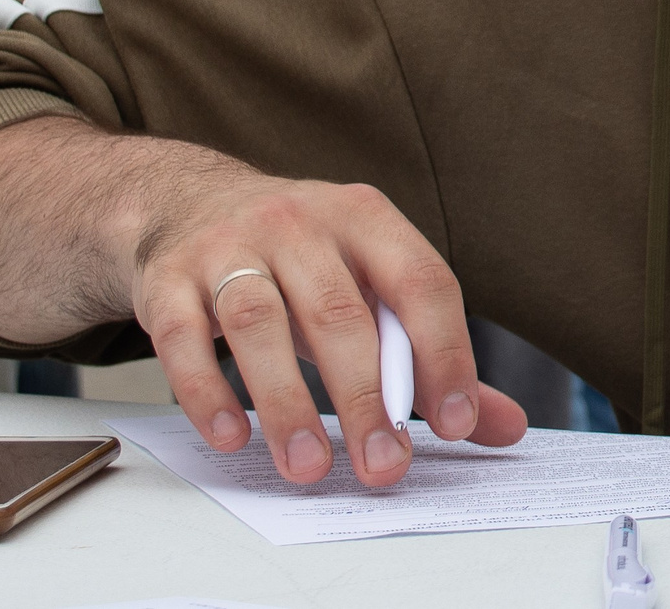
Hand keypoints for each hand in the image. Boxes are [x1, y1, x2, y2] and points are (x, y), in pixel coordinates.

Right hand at [0, 120, 526, 488]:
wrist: (185, 202)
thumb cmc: (299, 258)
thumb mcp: (368, 282)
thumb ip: (430, 354)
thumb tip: (502, 426)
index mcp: (366, 218)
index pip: (421, 282)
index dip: (444, 353)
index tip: (455, 424)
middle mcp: (299, 222)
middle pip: (339, 313)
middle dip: (365, 397)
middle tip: (383, 466)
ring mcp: (227, 247)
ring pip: (259, 324)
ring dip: (286, 403)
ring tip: (309, 466)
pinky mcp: (167, 280)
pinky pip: (184, 337)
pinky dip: (207, 390)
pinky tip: (233, 436)